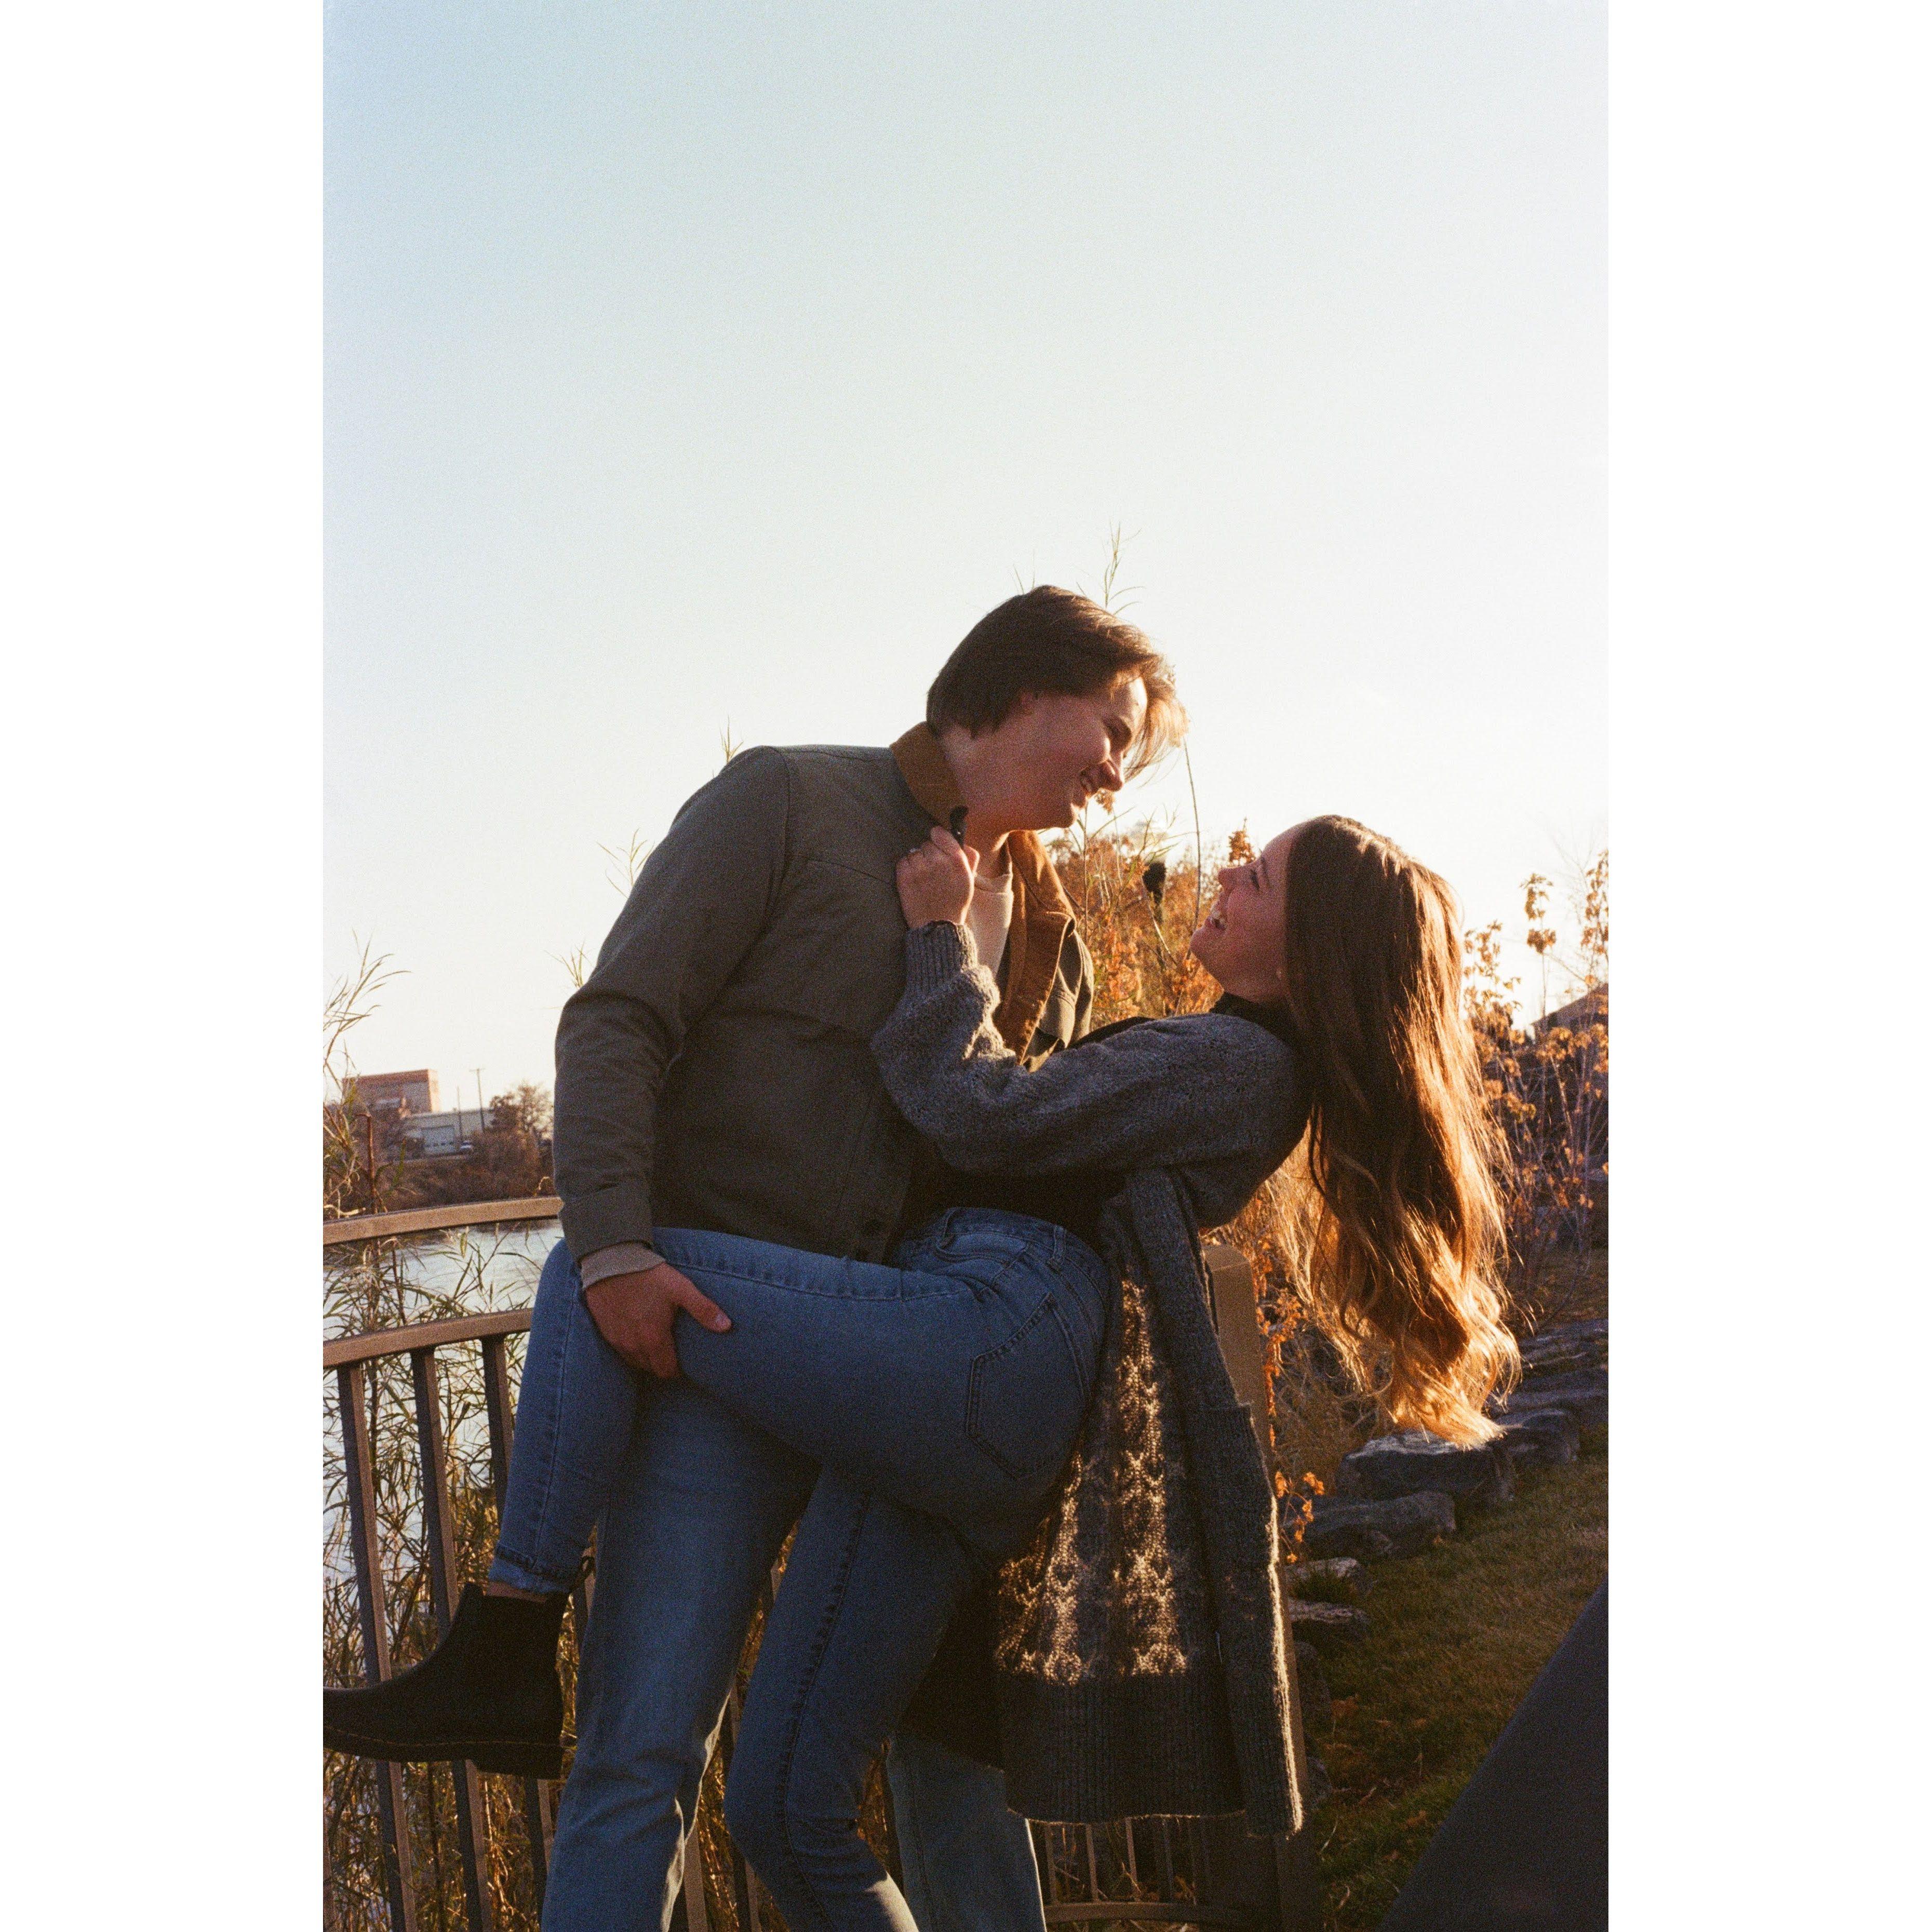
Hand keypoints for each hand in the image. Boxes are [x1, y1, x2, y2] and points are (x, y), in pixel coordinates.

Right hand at [583, 1265, 730, 1378]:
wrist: (612, 1263)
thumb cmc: (648, 1275)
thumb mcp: (681, 1289)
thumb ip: (703, 1309)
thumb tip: (727, 1326)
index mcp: (654, 1340)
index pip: (667, 1372)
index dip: (677, 1370)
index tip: (682, 1361)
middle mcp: (634, 1346)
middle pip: (651, 1369)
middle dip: (663, 1365)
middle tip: (671, 1351)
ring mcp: (617, 1341)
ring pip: (635, 1362)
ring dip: (646, 1357)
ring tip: (656, 1342)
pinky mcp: (605, 1332)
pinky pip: (621, 1351)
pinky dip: (630, 1347)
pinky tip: (637, 1333)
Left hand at [896, 826, 977, 928]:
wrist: (938, 925)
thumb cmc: (955, 902)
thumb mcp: (969, 879)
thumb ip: (969, 857)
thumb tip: (960, 841)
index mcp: (957, 860)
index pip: (940, 833)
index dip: (938, 838)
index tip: (938, 844)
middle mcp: (938, 862)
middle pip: (926, 844)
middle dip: (929, 854)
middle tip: (933, 871)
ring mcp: (920, 869)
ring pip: (914, 853)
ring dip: (917, 862)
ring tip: (924, 879)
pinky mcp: (904, 877)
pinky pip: (903, 861)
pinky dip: (906, 869)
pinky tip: (915, 881)